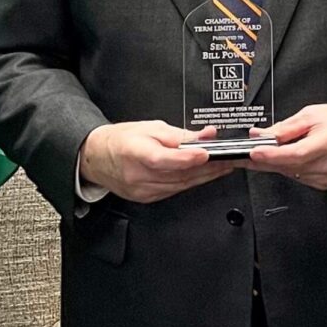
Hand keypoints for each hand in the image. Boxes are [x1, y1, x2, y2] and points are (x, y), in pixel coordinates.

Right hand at [79, 121, 233, 202]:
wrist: (97, 158)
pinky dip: (191, 182)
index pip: (162, 159)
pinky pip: (175, 190)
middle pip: (178, 174)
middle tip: (228, 159)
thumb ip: (180, 134)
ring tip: (223, 166)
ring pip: (181, 185)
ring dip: (204, 176)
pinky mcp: (147, 198)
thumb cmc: (121, 140)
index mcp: (134, 152)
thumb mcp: (150, 127)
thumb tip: (206, 135)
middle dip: (208, 167)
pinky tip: (204, 175)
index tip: (205, 153)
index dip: (186, 158)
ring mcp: (142, 190)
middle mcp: (137, 175)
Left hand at [244, 104, 326, 189]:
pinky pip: (299, 178)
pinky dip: (288, 168)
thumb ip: (285, 127)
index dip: (272, 154)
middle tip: (242, 156)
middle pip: (288, 167)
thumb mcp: (312, 114)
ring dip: (275, 164)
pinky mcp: (325, 184)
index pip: (295, 154)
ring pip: (290, 174)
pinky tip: (286, 159)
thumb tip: (262, 135)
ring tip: (263, 153)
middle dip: (263, 160)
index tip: (253, 151)